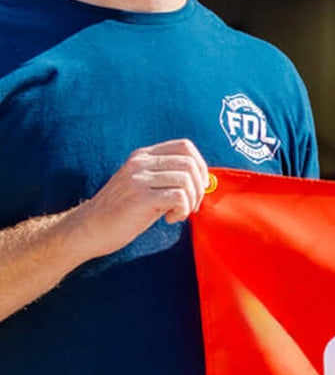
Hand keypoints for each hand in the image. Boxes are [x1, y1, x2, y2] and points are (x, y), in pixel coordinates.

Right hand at [73, 140, 209, 257]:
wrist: (91, 228)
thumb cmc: (124, 211)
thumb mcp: (145, 185)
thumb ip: (167, 177)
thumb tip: (204, 180)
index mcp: (142, 156)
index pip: (185, 146)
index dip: (201, 167)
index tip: (198, 187)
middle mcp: (140, 163)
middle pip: (190, 164)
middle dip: (199, 189)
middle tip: (189, 206)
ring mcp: (138, 179)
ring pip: (186, 180)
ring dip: (190, 202)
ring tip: (176, 213)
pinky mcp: (140, 198)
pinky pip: (179, 197)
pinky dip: (182, 211)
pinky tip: (169, 218)